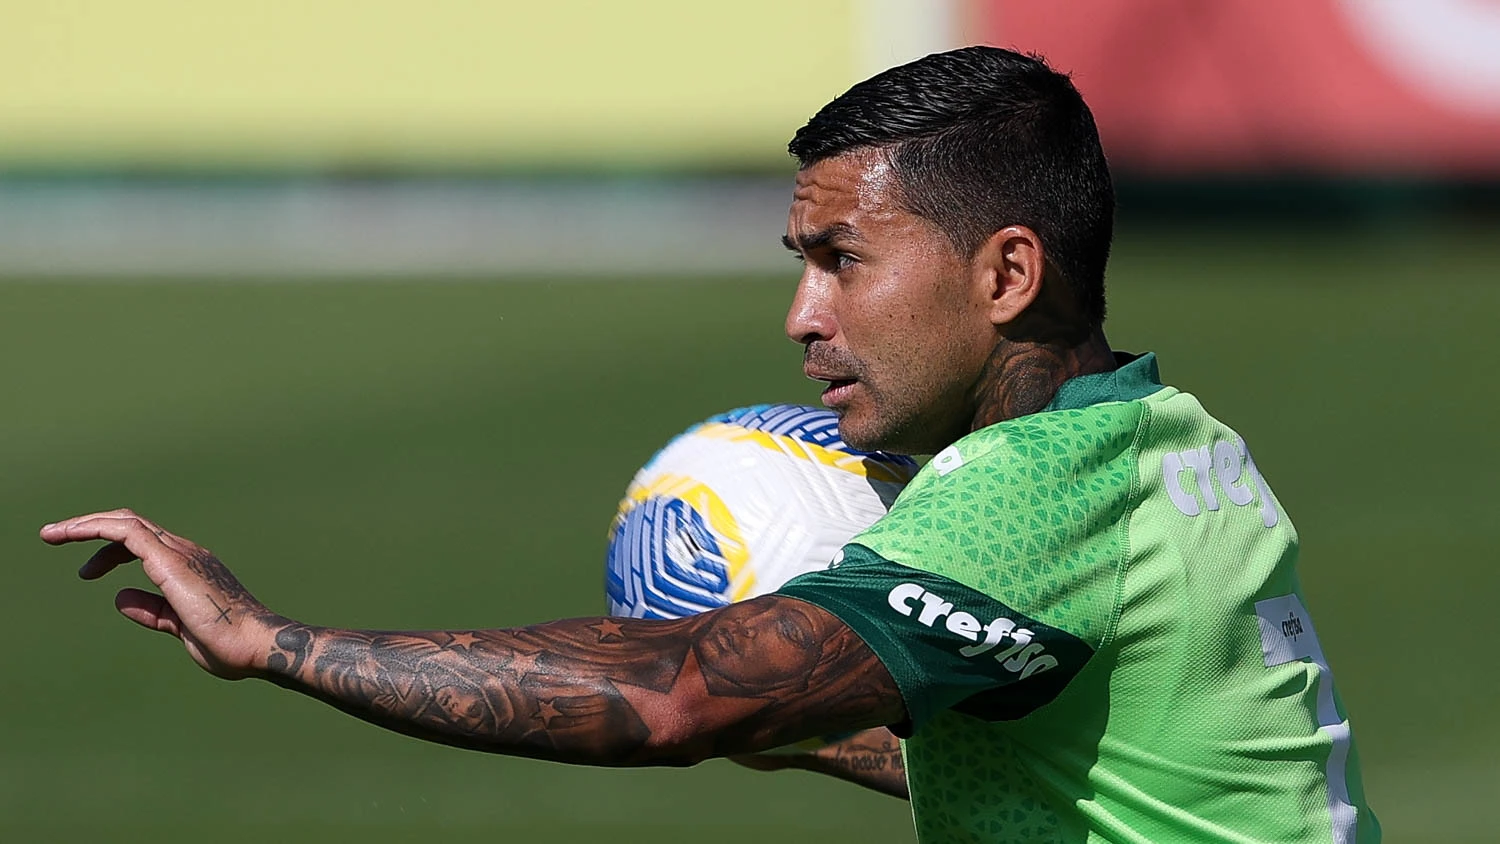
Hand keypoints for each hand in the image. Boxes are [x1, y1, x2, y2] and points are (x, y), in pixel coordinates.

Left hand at [41, 509, 276, 679]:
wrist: (254, 643)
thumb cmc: (227, 641)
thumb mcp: (179, 626)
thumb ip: (152, 611)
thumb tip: (119, 598)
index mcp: (190, 567)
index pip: (143, 543)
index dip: (110, 552)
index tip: (87, 571)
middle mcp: (185, 552)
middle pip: (130, 525)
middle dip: (90, 528)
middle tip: (54, 537)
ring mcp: (180, 554)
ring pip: (126, 523)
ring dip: (86, 525)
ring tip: (53, 534)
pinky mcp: (171, 561)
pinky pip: (128, 533)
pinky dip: (98, 529)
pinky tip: (72, 535)